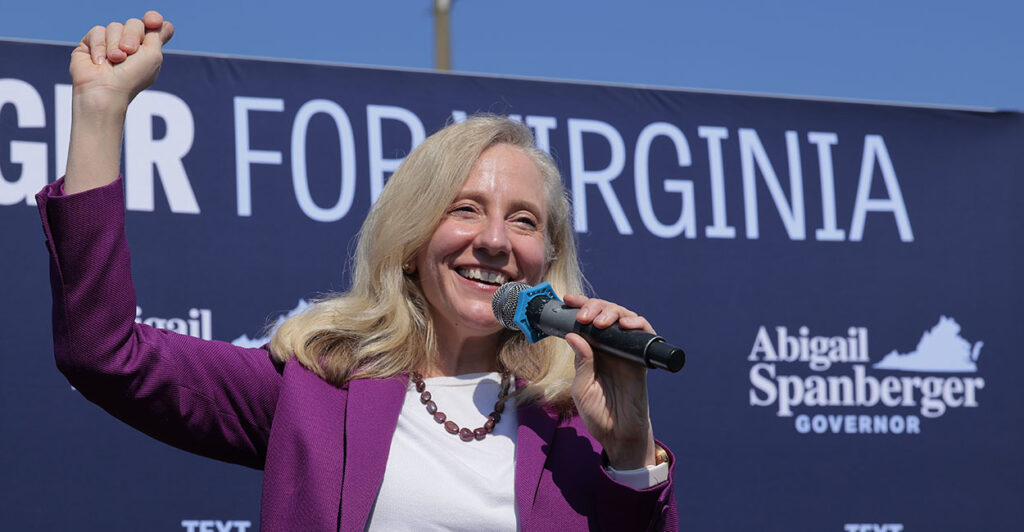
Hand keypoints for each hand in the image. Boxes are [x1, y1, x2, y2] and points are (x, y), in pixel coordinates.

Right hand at [70, 11, 173, 110]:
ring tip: (114, 60)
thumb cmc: (132, 77)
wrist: (105, 90)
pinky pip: (97, 31)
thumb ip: (158, 35)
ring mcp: (110, 44)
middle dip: (133, 36)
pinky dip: (100, 47)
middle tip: (129, 52)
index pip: (153, 25)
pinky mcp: (91, 44)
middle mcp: (129, 45)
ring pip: (115, 26)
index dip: (153, 19)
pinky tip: (99, 62)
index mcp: (147, 49)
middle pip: (135, 23)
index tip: (153, 22)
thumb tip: (162, 23)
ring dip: (115, 44)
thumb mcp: (153, 55)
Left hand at [563, 294, 657, 469]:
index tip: (568, 301)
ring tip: (599, 322)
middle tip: (584, 316)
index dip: (579, 307)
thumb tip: (574, 335)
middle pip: (605, 313)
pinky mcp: (641, 359)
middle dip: (594, 306)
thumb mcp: (581, 388)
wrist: (618, 434)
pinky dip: (636, 324)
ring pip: (624, 317)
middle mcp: (609, 347)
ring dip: (612, 312)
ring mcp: (626, 351)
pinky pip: (643, 334)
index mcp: (591, 351)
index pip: (586, 321)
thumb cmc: (598, 413)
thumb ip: (581, 362)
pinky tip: (625, 325)